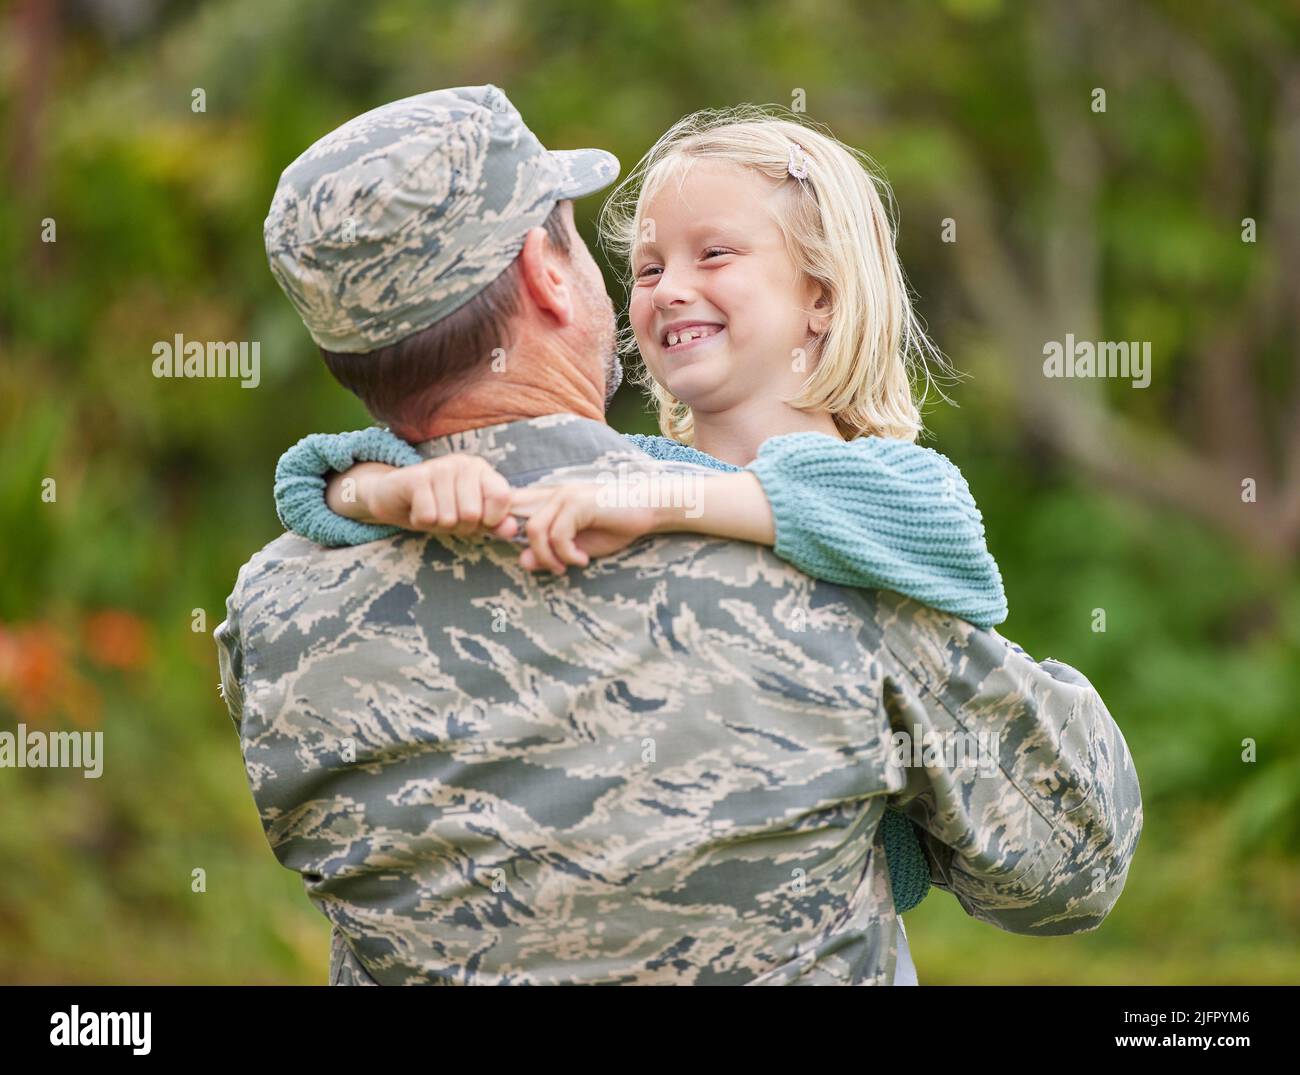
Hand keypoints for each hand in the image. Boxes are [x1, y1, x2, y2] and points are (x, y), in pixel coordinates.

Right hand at [359, 454, 518, 538]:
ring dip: (437, 525)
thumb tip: (513, 530)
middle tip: (446, 515)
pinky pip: (428, 516)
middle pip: (472, 515)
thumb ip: (494, 523)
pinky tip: (416, 509)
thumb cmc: (439, 507)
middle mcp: (463, 464)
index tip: (478, 519)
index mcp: (482, 470)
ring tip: (431, 510)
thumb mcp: (471, 518)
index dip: (490, 519)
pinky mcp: (416, 477)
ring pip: (449, 518)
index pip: (502, 497)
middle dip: (458, 526)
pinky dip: (421, 522)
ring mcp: (439, 467)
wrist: (394, 497)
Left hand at [508, 482, 657, 573]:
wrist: (648, 510)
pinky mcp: (578, 503)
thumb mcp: (577, 547)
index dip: (505, 527)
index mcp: (550, 502)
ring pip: (536, 530)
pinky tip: (583, 559)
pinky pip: (558, 534)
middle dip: (536, 555)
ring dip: (550, 556)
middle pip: (521, 526)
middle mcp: (553, 495)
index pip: (512, 507)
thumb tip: (524, 561)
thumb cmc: (614, 526)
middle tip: (558, 569)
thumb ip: (551, 553)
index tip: (527, 554)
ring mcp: (565, 496)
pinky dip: (567, 553)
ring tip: (569, 566)